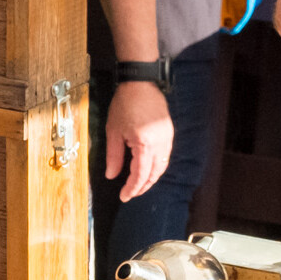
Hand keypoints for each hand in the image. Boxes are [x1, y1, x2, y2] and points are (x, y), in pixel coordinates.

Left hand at [104, 79, 172, 200]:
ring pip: (162, 166)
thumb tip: (111, 175)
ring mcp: (167, 137)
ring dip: (151, 177)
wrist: (140, 83)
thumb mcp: (113, 132)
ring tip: (139, 184)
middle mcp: (160, 143)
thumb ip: (113, 156)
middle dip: (143, 186)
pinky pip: (165, 155)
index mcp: (145, 144)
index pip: (140, 175)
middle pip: (154, 174)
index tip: (124, 196)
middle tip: (131, 193)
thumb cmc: (125, 104)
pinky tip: (148, 167)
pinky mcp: (169, 132)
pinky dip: (156, 166)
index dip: (132, 188)